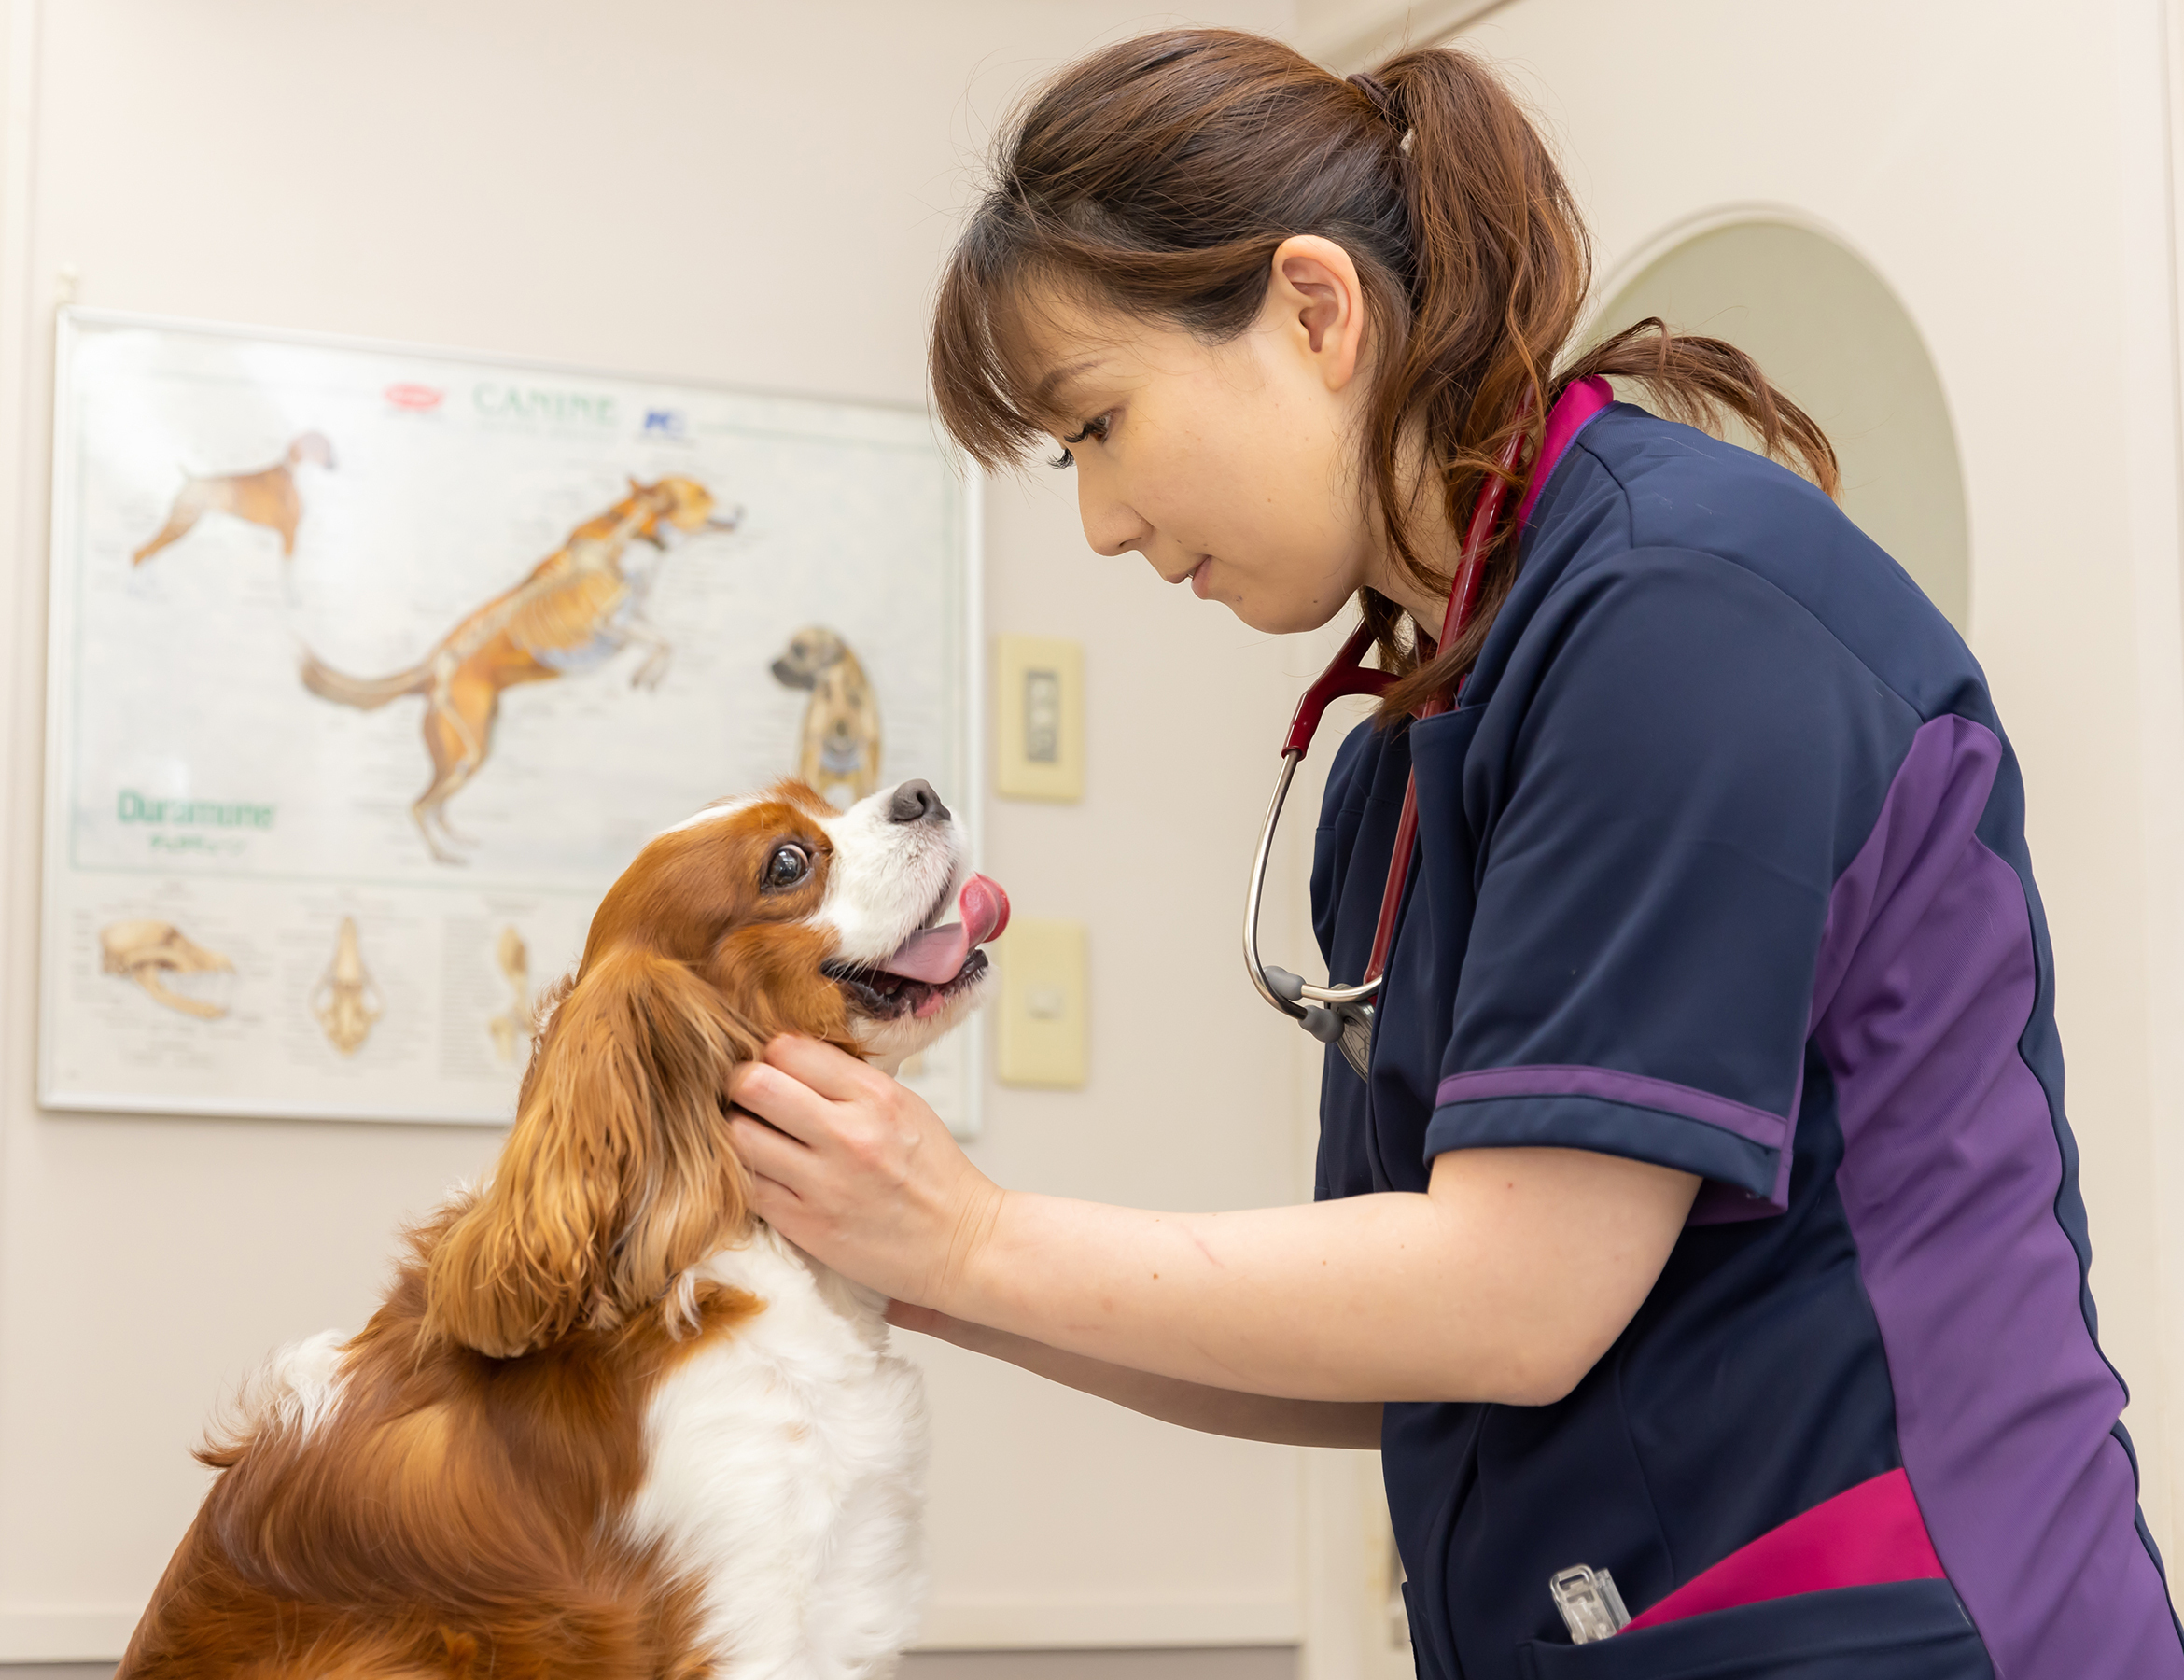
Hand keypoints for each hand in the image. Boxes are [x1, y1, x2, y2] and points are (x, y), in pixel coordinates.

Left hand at [725, 1036, 1004, 1307]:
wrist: (962, 1245)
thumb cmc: (934, 1177)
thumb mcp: (906, 1106)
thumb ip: (849, 1081)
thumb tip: (789, 1058)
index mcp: (876, 1096)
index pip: (789, 1048)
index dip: (771, 1056)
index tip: (774, 1070)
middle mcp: (848, 1133)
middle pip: (754, 1084)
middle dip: (742, 1086)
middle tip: (748, 1099)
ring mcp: (824, 1182)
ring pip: (739, 1136)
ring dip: (738, 1133)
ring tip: (755, 1138)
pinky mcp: (806, 1224)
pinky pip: (746, 1186)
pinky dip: (745, 1176)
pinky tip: (763, 1174)